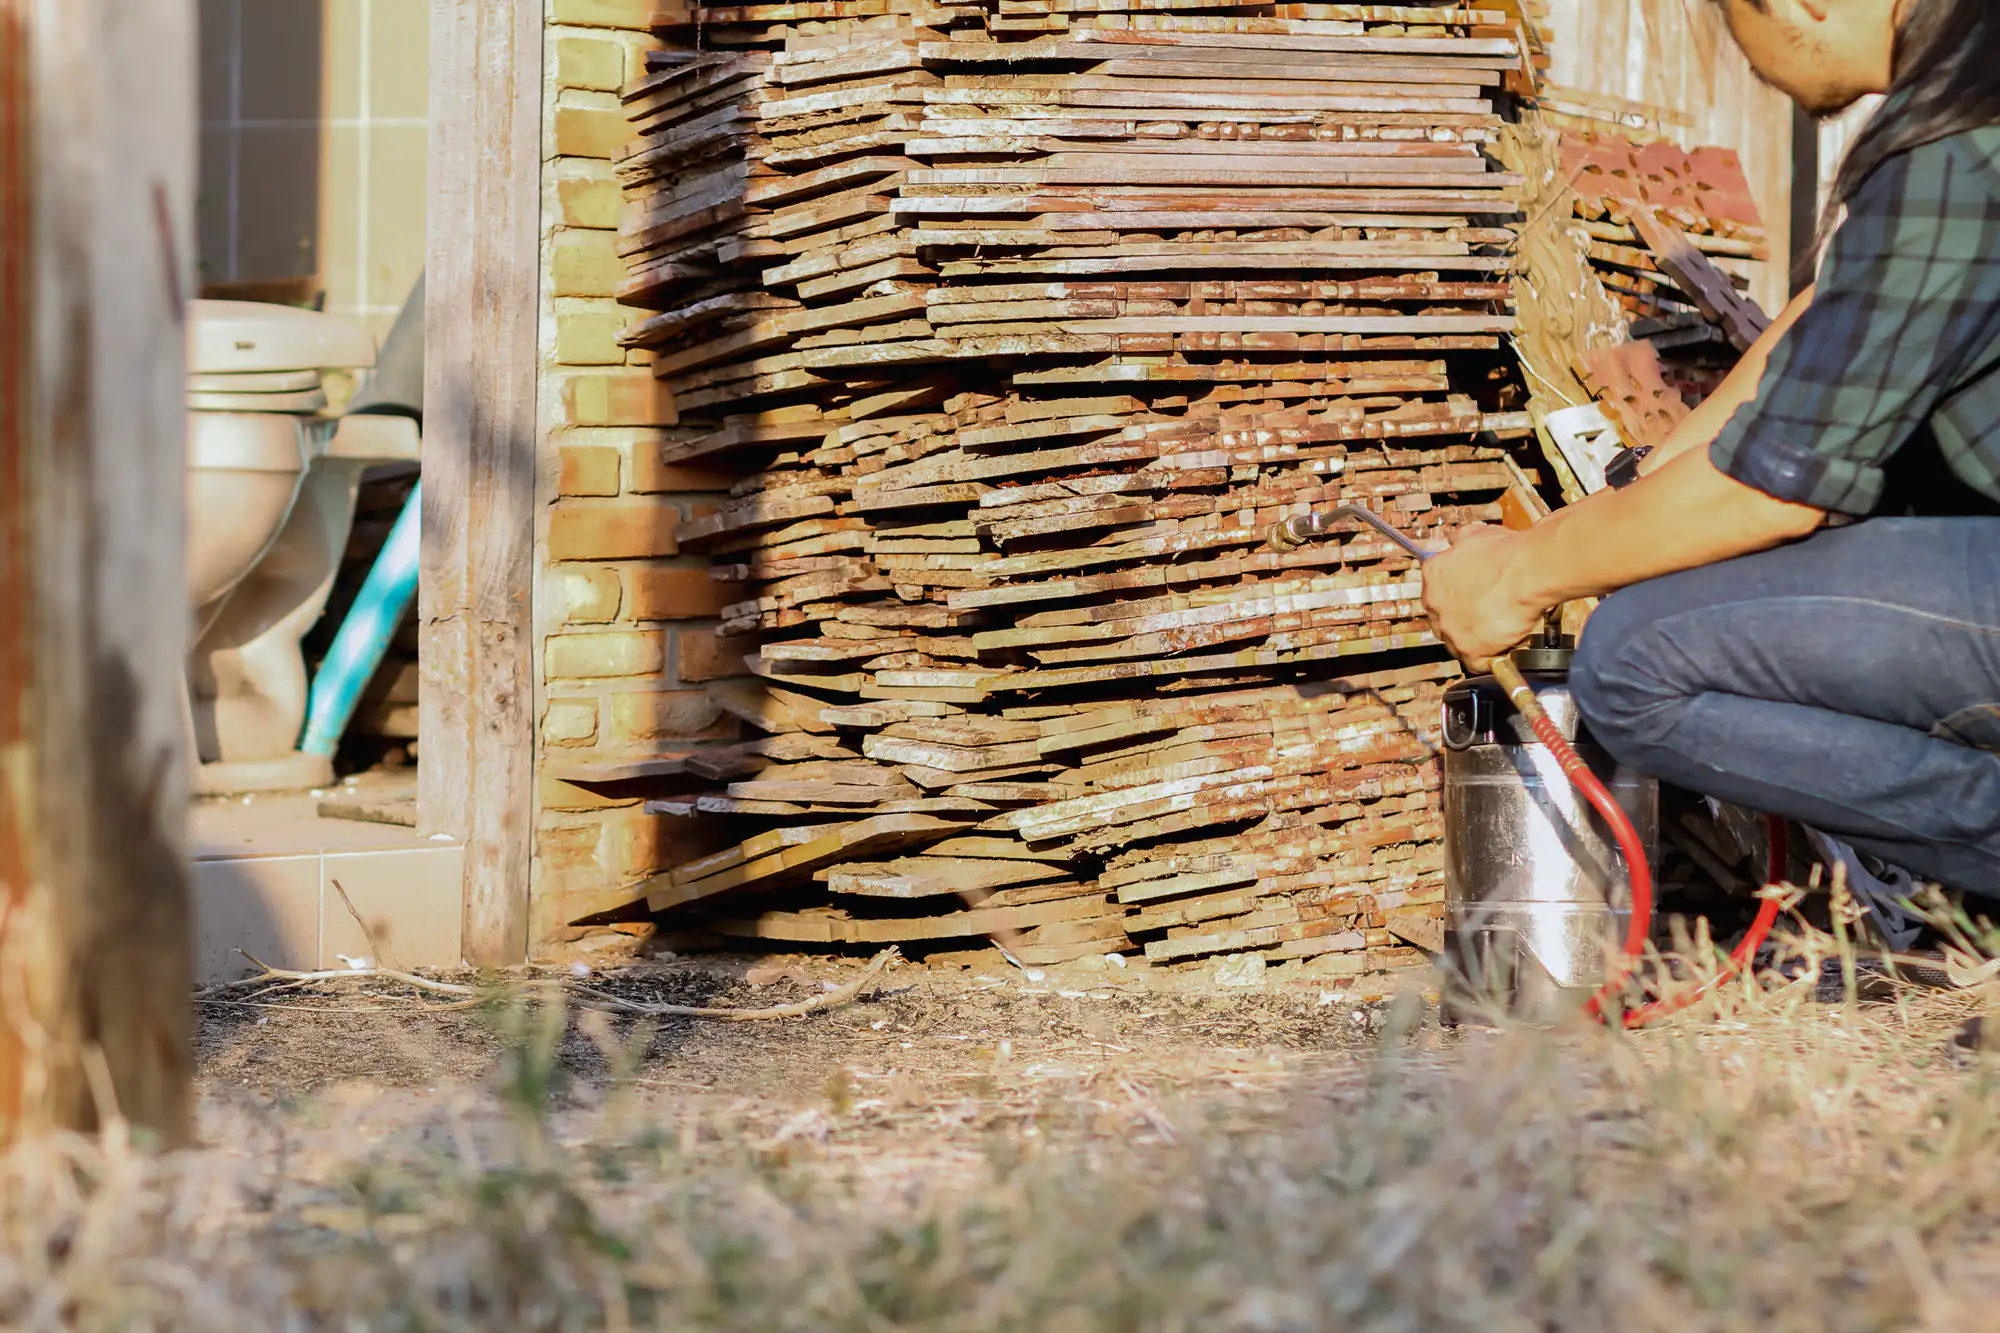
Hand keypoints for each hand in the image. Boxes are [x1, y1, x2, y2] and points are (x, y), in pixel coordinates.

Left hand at [1420, 524, 1547, 671]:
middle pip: (1443, 618)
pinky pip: (1476, 662)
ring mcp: (1450, 629)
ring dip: (1474, 639)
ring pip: (1456, 642)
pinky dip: (1490, 658)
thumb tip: (1457, 540)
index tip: (1468, 597)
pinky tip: (1502, 647)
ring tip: (1496, 631)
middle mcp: (1435, 603)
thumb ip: (1461, 541)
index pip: (1435, 591)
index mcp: (1433, 574)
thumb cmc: (1508, 554)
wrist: (1528, 573)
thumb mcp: (1476, 534)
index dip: (1455, 596)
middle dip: (1462, 619)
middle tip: (1484, 615)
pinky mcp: (1469, 650)